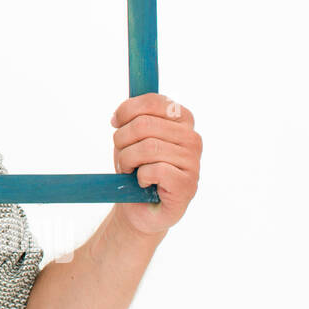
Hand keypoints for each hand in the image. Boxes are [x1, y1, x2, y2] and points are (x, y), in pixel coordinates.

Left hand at [110, 93, 201, 236]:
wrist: (139, 207)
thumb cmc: (136, 167)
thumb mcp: (131, 137)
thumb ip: (134, 117)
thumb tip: (119, 114)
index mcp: (182, 119)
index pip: (153, 101)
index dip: (126, 111)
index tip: (115, 123)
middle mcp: (192, 138)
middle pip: (144, 125)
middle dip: (122, 140)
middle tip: (122, 156)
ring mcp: (193, 162)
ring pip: (147, 148)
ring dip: (127, 161)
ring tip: (130, 170)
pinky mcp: (188, 184)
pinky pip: (154, 170)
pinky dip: (140, 177)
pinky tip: (143, 183)